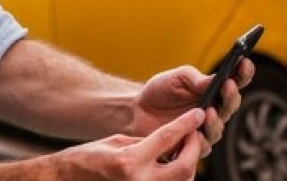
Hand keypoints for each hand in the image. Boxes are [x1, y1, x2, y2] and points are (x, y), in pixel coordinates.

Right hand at [52, 109, 204, 180]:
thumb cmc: (88, 159)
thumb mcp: (117, 142)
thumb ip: (146, 143)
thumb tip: (170, 141)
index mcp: (130, 161)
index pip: (167, 138)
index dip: (186, 124)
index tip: (198, 113)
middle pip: (185, 167)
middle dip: (194, 148)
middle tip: (194, 135)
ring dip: (187, 165)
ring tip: (185, 150)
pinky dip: (176, 177)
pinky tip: (173, 166)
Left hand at [129, 59, 255, 151]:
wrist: (138, 110)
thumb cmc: (160, 90)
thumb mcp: (176, 77)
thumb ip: (195, 78)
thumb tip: (215, 80)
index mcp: (214, 90)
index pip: (236, 81)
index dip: (243, 72)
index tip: (244, 61)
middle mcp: (215, 110)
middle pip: (231, 105)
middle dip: (231, 95)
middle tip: (228, 85)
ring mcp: (205, 129)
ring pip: (219, 128)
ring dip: (216, 119)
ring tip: (209, 110)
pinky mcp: (192, 145)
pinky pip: (202, 146)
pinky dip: (200, 139)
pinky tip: (196, 133)